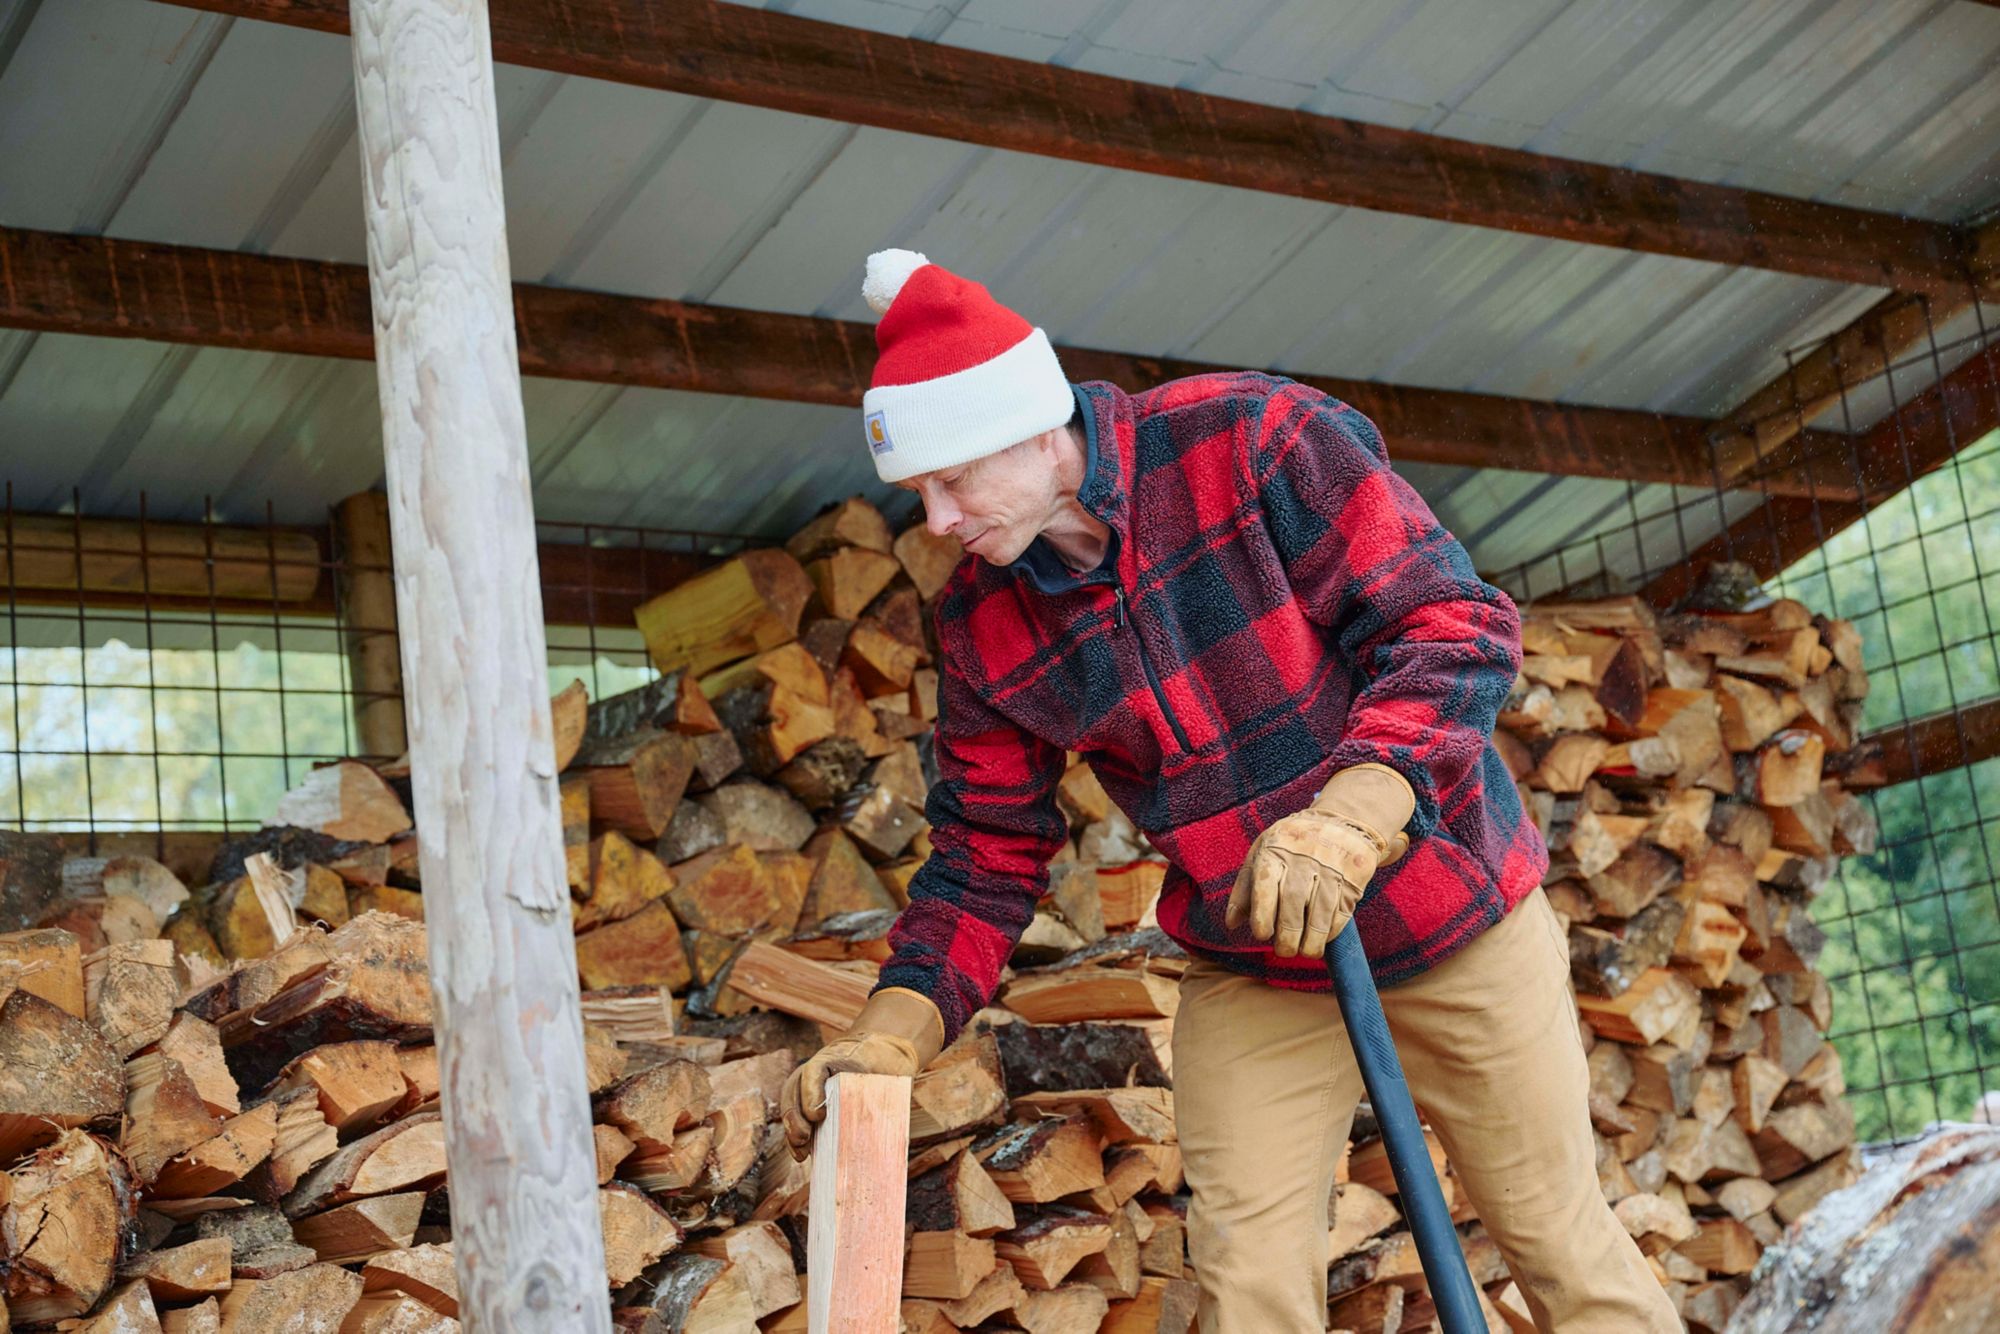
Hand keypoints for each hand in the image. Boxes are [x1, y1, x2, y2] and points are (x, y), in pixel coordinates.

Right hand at [780, 987, 943, 1158]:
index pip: (814, 1070)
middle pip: (795, 1089)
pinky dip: (795, 1135)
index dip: (811, 1093)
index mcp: (836, 1057)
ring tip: (800, 1152)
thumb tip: (891, 1117)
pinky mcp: (809, 1100)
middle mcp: (816, 1070)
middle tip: (804, 1138)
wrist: (879, 1052)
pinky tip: (801, 1154)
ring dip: (792, 1129)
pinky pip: (796, 1116)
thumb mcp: (890, 1068)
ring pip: (791, 1103)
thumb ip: (886, 1088)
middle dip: (796, 1117)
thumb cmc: (885, 1062)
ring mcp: (808, 1083)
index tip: (818, 1116)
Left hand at [1225, 764, 1414, 958]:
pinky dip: (1331, 932)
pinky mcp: (1352, 879)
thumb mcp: (1263, 853)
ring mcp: (1330, 868)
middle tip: (1284, 950)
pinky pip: (1340, 912)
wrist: (1341, 821)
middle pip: (1293, 903)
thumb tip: (1232, 923)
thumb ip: (1245, 887)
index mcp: (1275, 850)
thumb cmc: (1291, 844)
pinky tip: (1322, 939)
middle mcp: (1303, 858)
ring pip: (1319, 913)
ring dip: (1311, 941)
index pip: (1265, 886)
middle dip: (1287, 936)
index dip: (1262, 915)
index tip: (1262, 935)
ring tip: (1303, 952)